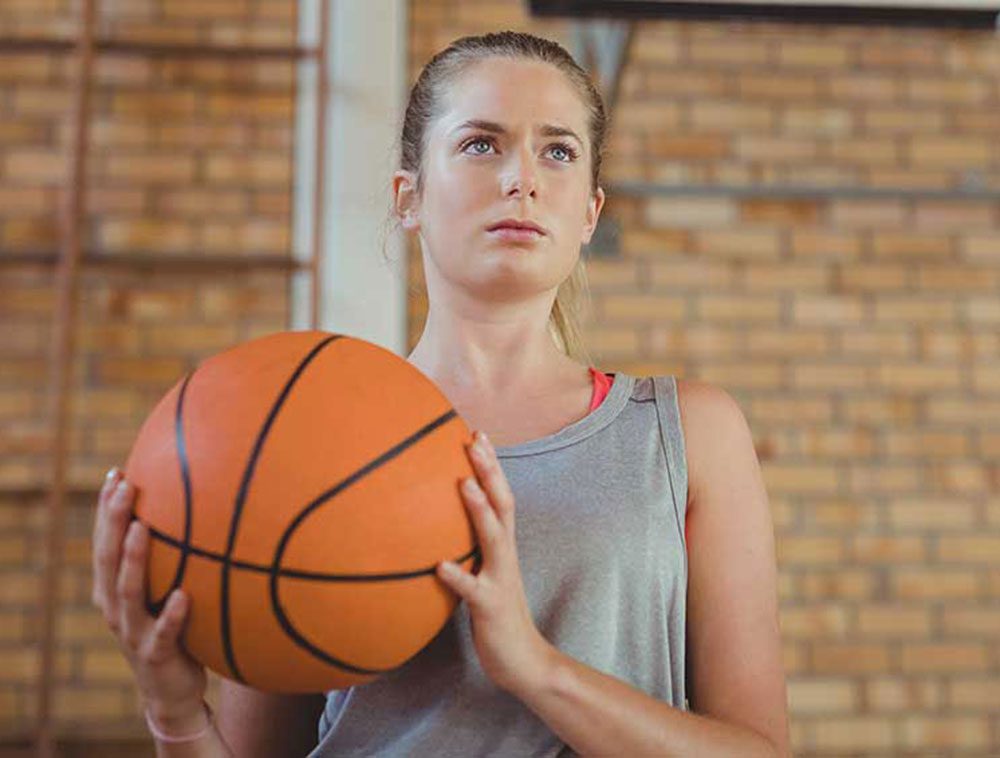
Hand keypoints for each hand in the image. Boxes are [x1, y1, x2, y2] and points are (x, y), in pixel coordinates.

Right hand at [90, 467, 207, 723]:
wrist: (171, 689)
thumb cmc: (171, 627)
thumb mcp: (166, 587)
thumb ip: (172, 555)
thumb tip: (201, 503)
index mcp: (112, 588)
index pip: (104, 541)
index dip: (106, 509)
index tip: (115, 473)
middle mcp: (115, 607)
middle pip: (108, 558)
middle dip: (114, 520)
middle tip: (126, 486)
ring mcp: (133, 631)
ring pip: (128, 593)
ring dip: (134, 559)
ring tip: (143, 528)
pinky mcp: (156, 655)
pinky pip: (165, 632)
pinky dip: (172, 614)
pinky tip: (184, 595)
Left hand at [435, 431, 554, 696]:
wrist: (524, 662)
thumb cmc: (497, 616)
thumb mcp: (483, 575)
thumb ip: (468, 552)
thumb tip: (437, 533)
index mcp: (502, 546)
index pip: (500, 496)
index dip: (491, 465)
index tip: (477, 433)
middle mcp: (505, 555)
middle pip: (503, 503)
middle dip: (490, 470)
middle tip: (475, 438)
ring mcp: (500, 579)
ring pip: (494, 537)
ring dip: (479, 509)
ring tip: (462, 483)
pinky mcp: (491, 607)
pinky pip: (473, 590)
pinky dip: (457, 576)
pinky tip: (440, 566)